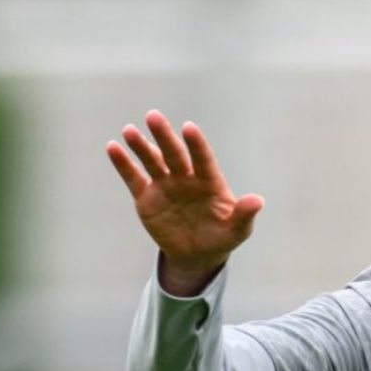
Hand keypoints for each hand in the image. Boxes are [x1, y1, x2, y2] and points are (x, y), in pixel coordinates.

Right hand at [106, 109, 263, 295]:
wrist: (197, 254)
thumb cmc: (221, 237)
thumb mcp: (237, 231)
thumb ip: (244, 215)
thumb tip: (258, 201)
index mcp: (209, 182)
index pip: (203, 159)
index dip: (196, 145)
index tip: (189, 128)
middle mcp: (186, 178)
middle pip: (174, 154)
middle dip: (164, 136)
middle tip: (153, 116)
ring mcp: (165, 185)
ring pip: (152, 161)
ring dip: (140, 146)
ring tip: (129, 131)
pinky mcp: (146, 197)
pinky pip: (134, 178)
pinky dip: (123, 164)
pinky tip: (113, 148)